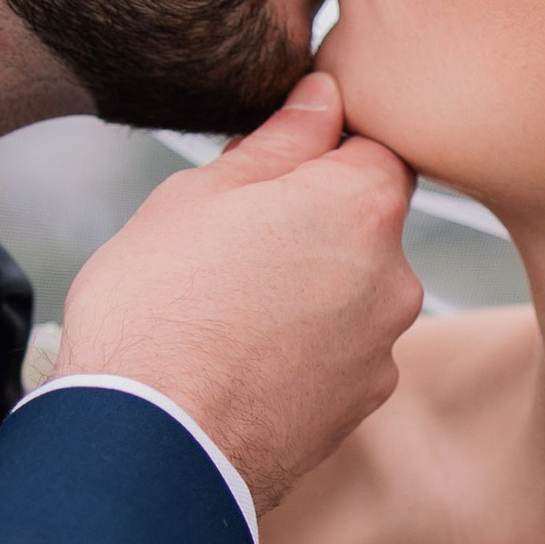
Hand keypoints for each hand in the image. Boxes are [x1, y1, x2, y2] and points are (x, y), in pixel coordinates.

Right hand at [55, 74, 419, 510]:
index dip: (320, 152)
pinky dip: (301, 353)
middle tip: (228, 248)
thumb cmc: (158, 308)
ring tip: (225, 314)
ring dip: (306, 294)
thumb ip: (280, 143)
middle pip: (364, 227)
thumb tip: (325, 96)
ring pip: (350, 295)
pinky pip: (338, 356)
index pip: (372, 148)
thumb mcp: (200, 196)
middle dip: (311, 227)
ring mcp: (382, 350)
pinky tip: (239, 363)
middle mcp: (395, 278)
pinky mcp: (360, 408)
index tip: (267, 175)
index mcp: (362, 206)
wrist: (149, 447)